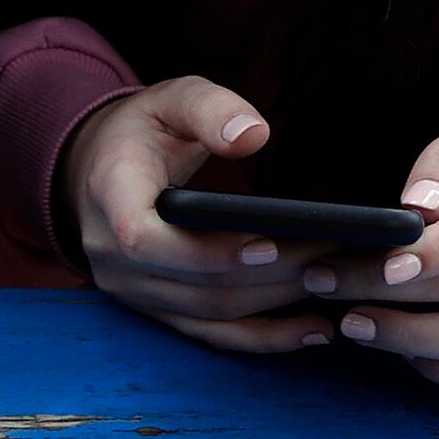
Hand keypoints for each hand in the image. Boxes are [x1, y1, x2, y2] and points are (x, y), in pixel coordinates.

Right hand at [53, 77, 335, 355]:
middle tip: (336, 257)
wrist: (100, 169)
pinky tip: (315, 330)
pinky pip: (213, 334)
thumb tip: (252, 135)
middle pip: (197, 285)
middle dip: (271, 276)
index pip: (147, 241)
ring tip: (337, 285)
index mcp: (110, 199)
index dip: (207, 252)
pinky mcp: (157, 309)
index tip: (269, 244)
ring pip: (212, 313)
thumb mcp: (170, 100)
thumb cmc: (143, 131)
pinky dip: (264, 338)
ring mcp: (134, 290)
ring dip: (277, 305)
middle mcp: (113, 257)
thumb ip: (209, 110)